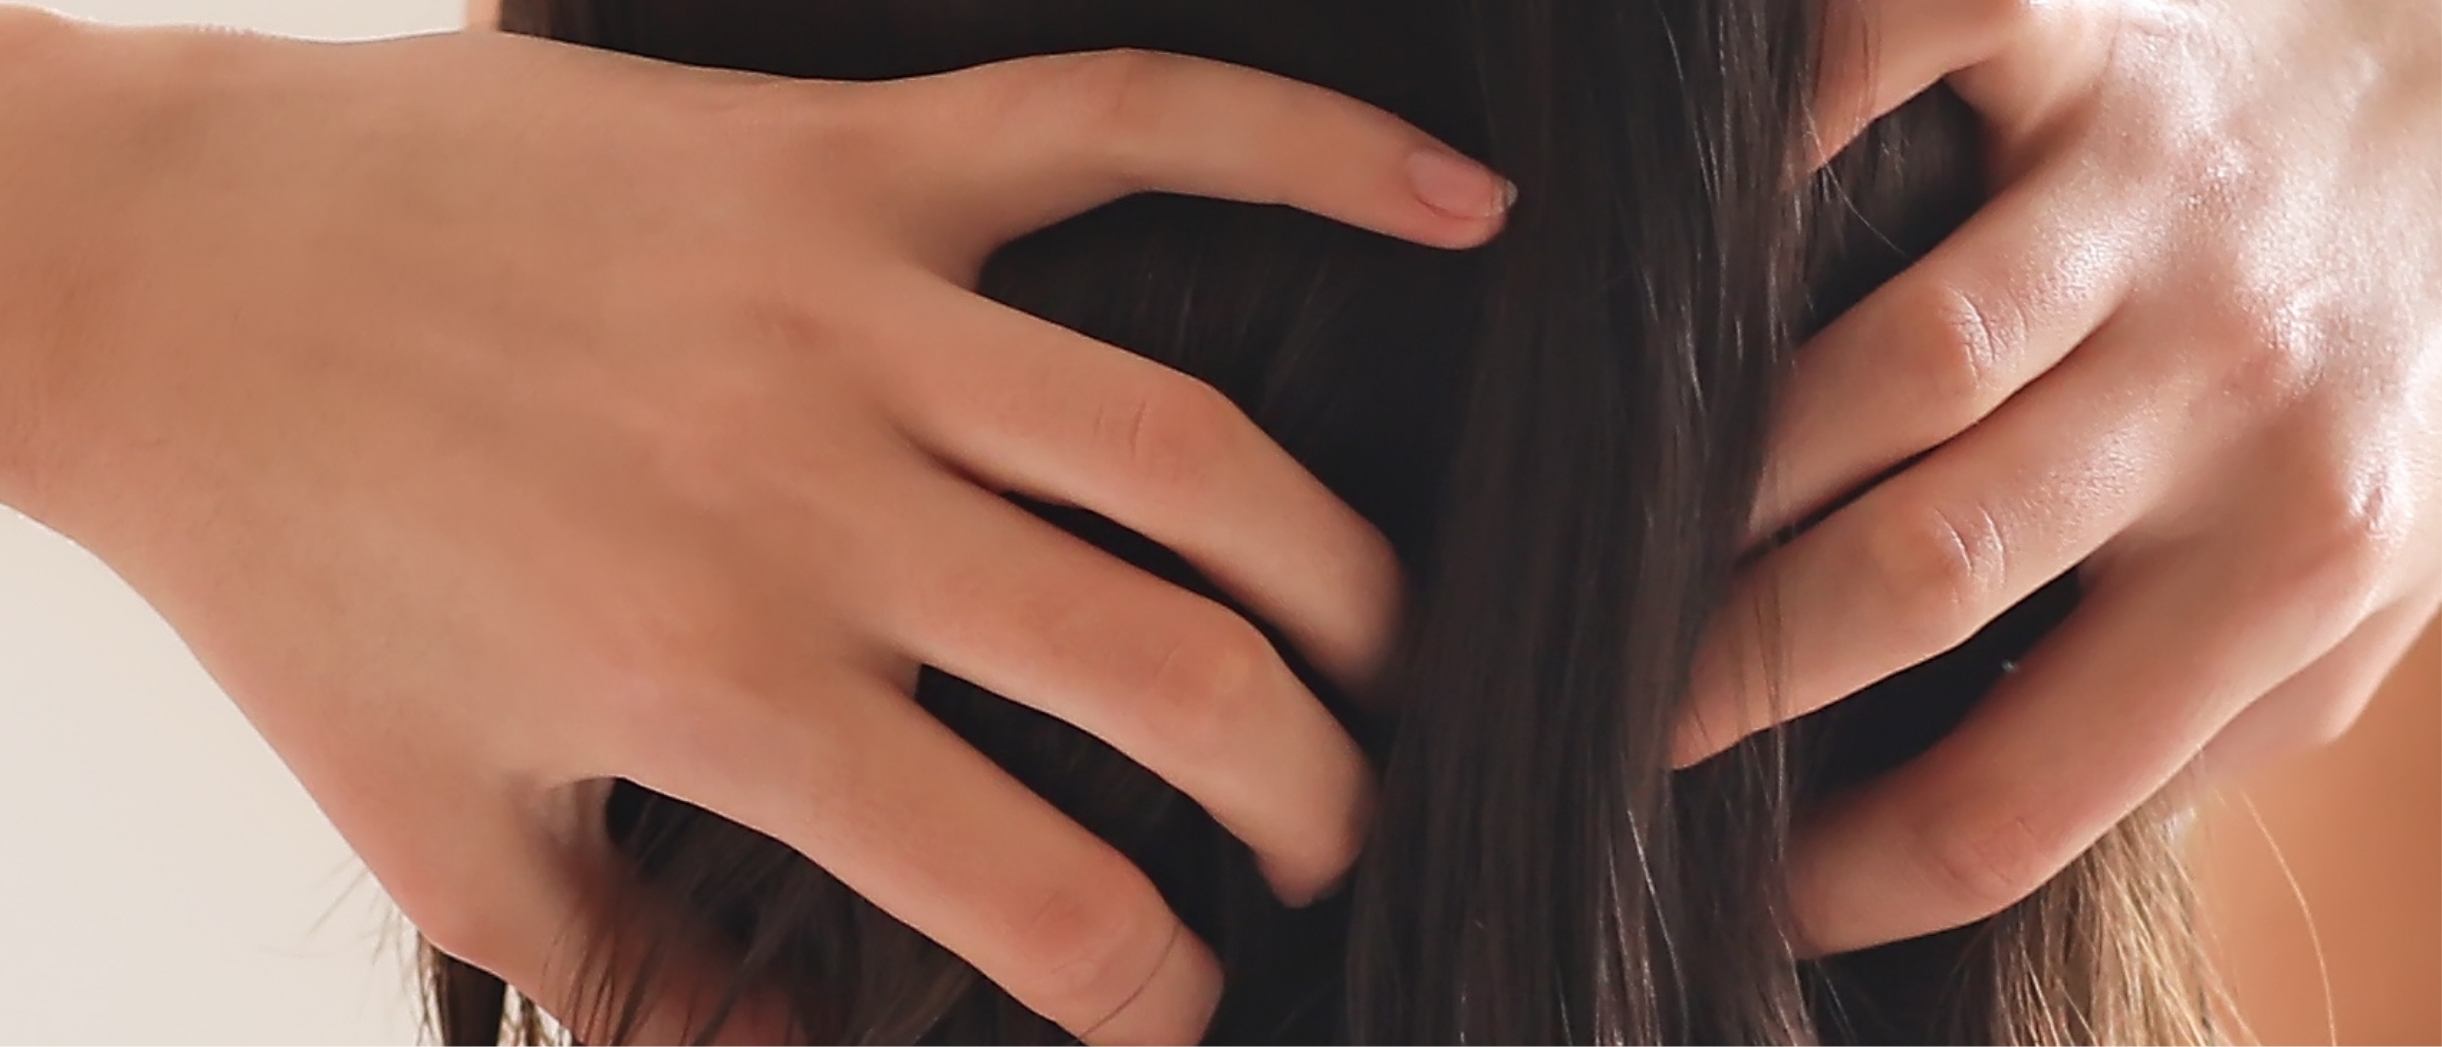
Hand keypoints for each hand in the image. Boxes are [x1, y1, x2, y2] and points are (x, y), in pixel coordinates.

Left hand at [0, 17, 1512, 1040]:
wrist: (160, 275)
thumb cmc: (299, 565)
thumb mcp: (448, 833)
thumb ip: (648, 992)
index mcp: (724, 689)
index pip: (1038, 896)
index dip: (1157, 989)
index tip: (1188, 1000)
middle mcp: (817, 505)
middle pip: (1180, 674)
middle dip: (1315, 793)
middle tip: (1337, 830)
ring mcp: (846, 311)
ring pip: (1196, 451)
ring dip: (1347, 574)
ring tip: (1389, 648)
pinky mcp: (844, 155)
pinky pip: (1124, 128)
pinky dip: (1313, 151)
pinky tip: (1461, 207)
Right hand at [1673, 0, 2441, 953]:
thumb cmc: (2355, 385)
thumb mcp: (2333, 598)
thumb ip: (2183, 716)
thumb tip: (1945, 839)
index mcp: (2296, 563)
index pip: (2023, 792)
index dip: (1842, 881)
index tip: (1733, 899)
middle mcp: (2229, 382)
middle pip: (1919, 567)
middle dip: (1725, 674)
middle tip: (1613, 724)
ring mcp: (2146, 199)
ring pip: (1890, 364)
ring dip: (1714, 473)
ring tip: (1610, 546)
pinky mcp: (2079, 37)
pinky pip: (1905, 54)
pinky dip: (1783, 128)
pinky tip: (1683, 230)